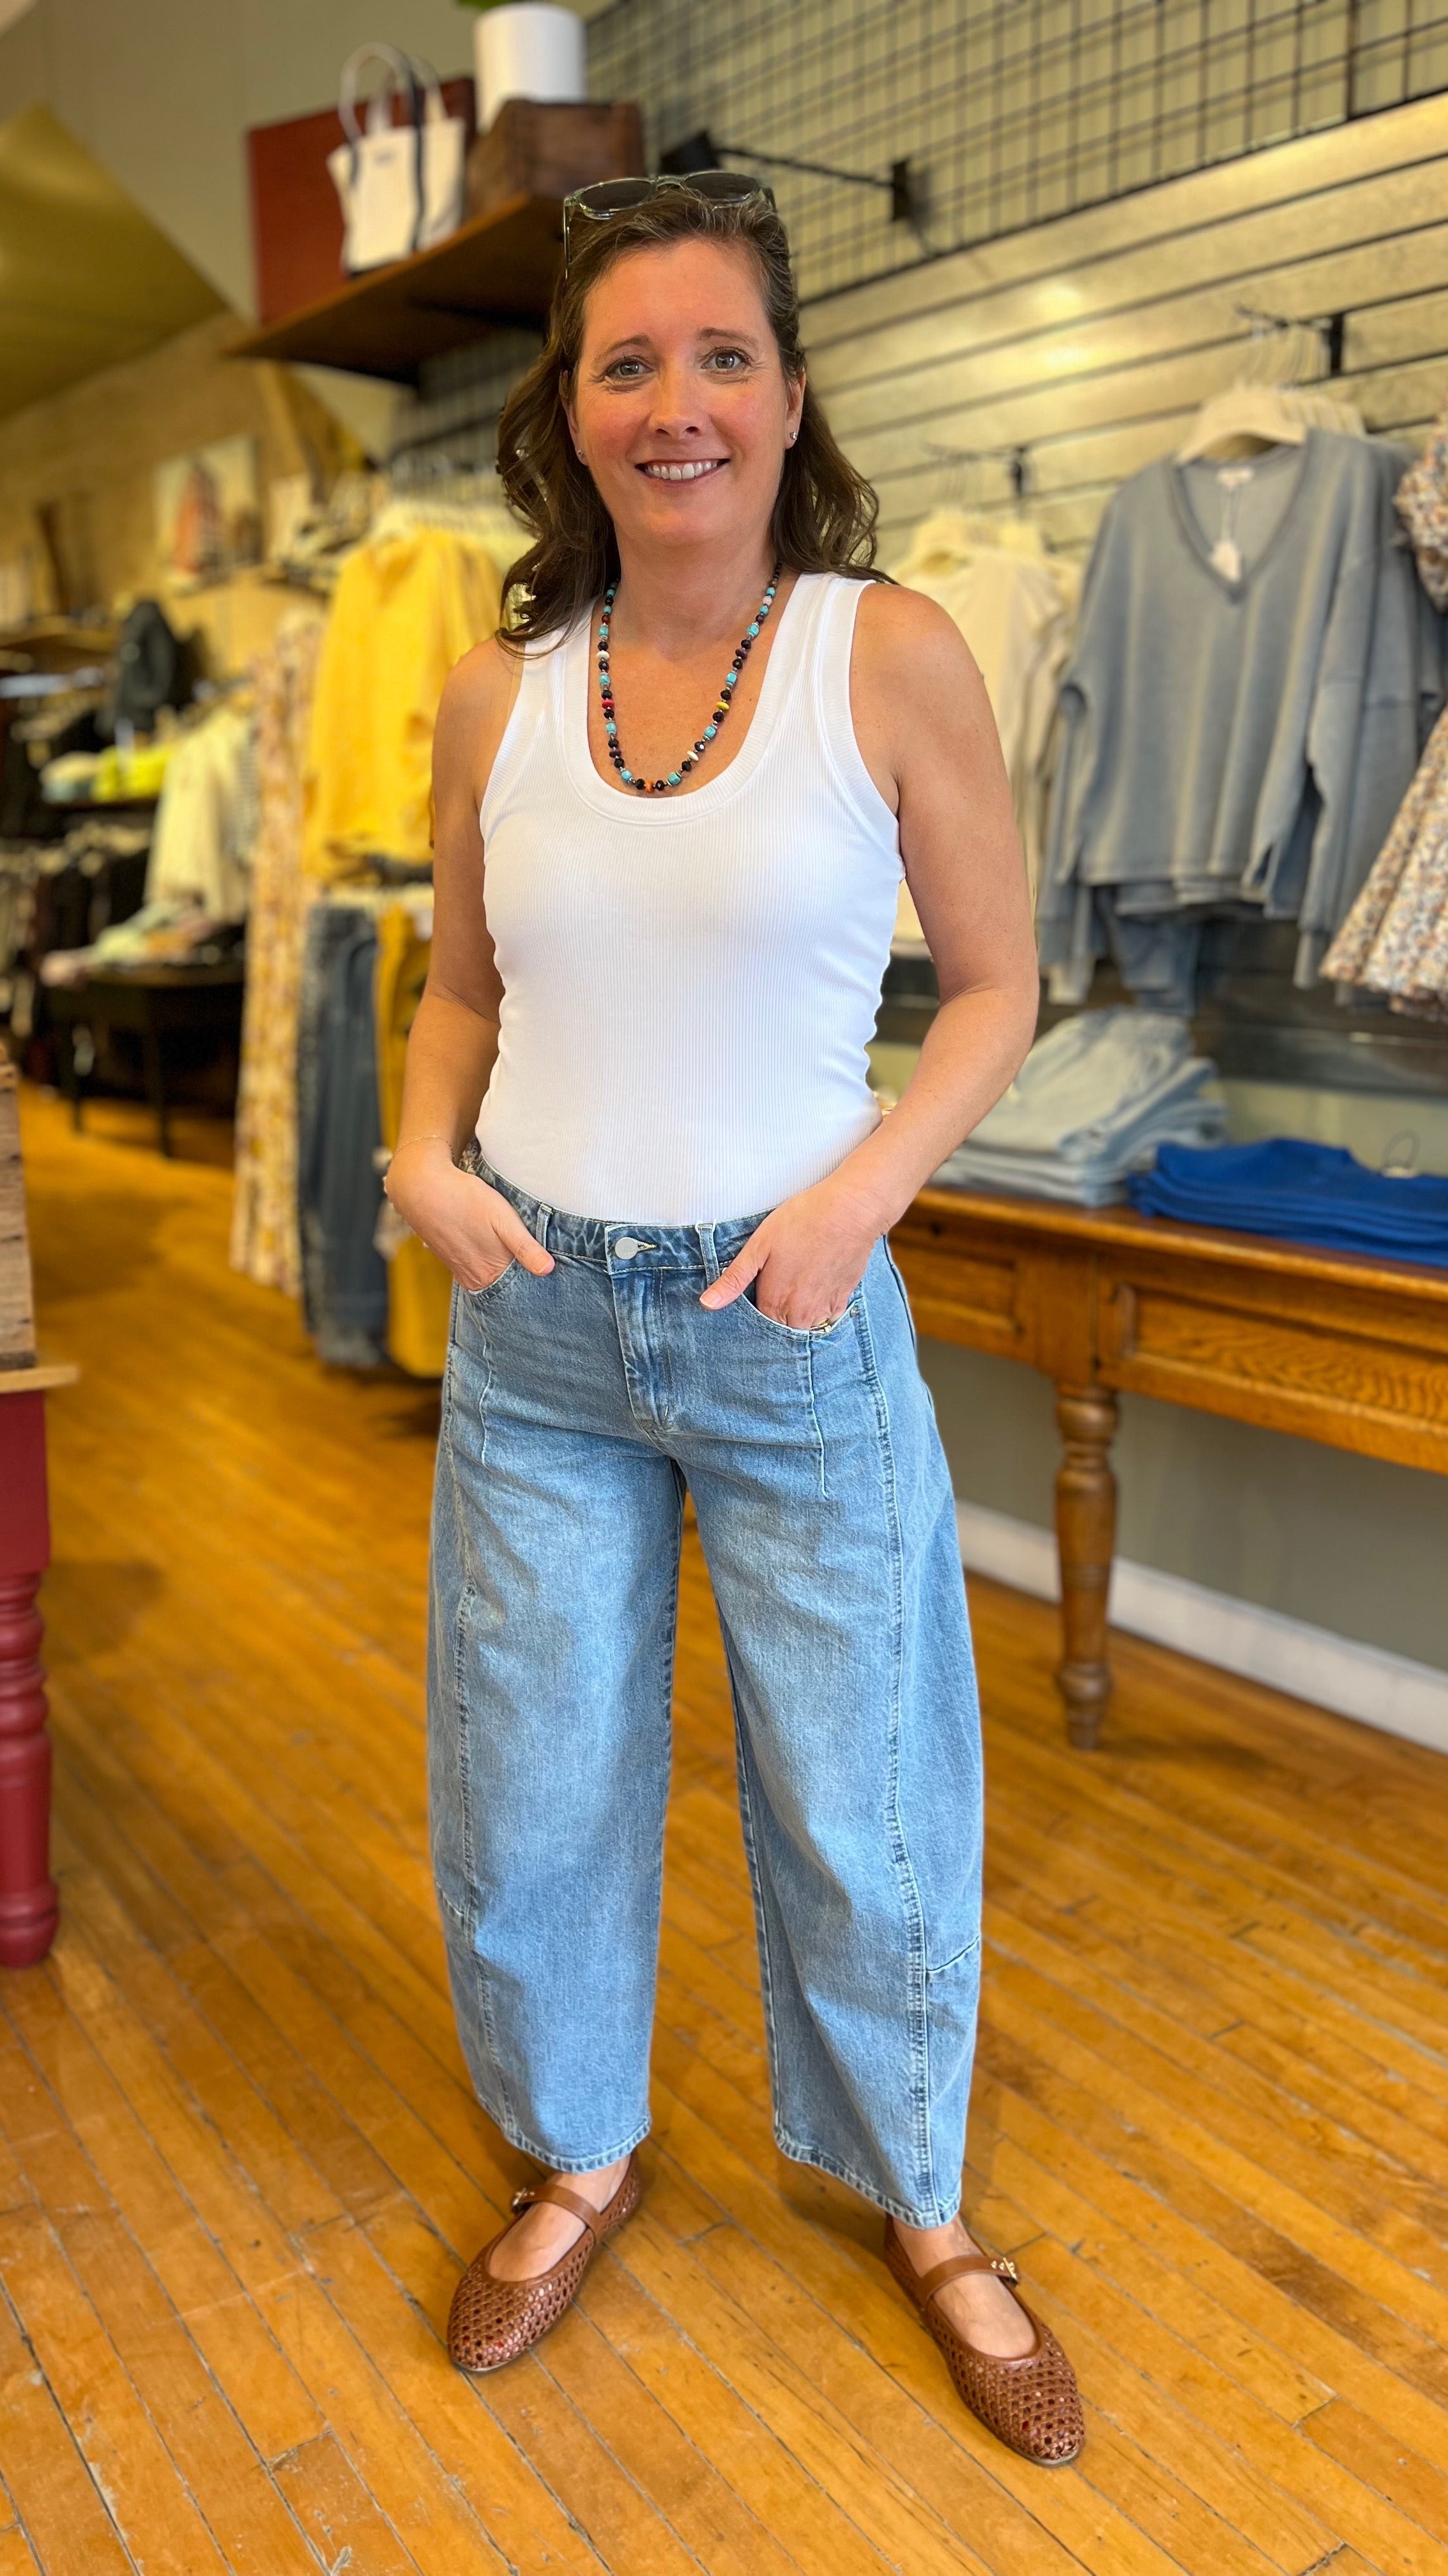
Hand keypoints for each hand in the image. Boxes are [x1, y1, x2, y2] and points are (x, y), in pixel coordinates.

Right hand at [383, 1140, 553, 1291]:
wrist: (422, 1187)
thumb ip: (526, 1248)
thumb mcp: (504, 1220)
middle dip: (522, 1275)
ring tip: (516, 1250)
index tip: (549, 1271)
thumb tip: (548, 1270)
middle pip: (506, 1285)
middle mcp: (473, 1279)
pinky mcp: (452, 1259)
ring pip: (492, 1275)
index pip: (520, 1291)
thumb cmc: (465, 1200)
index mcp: (487, 1276)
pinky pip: (478, 1266)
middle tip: (538, 1258)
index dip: (536, 1280)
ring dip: (505, 1266)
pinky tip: (492, 1244)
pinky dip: (489, 1260)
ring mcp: (460, 1270)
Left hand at [699, 1172, 879, 1329]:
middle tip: (779, 1286)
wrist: (850, 1212)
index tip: (757, 1294)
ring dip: (798, 1317)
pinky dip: (820, 1310)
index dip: (755, 1312)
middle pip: (782, 1329)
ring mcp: (824, 1310)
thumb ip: (733, 1279)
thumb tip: (706, 1304)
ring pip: (805, 1327)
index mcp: (775, 1303)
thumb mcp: (759, 1246)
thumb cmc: (802, 1222)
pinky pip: (827, 1319)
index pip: (758, 1326)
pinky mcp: (843, 1300)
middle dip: (776, 1318)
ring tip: (798, 1287)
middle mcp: (800, 1315)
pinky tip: (817, 1286)